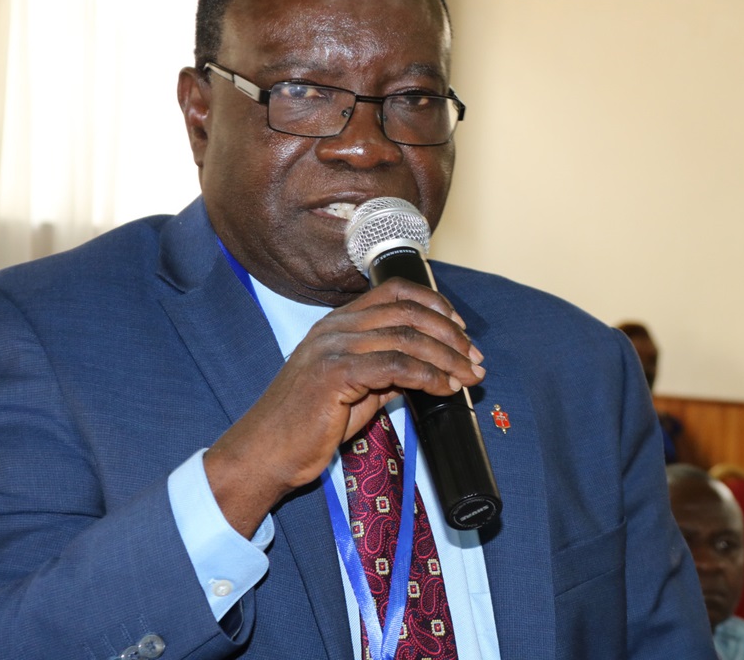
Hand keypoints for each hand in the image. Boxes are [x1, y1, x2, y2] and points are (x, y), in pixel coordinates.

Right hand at [202, 278, 484, 536]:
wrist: (267, 452)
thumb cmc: (309, 425)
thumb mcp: (356, 391)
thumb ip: (386, 373)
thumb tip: (426, 369)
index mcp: (338, 322)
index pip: (396, 292)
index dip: (435, 305)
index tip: (461, 329)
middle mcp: (336, 327)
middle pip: (408, 313)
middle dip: (451, 335)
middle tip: (475, 359)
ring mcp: (333, 347)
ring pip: (407, 338)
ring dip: (447, 358)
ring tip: (469, 377)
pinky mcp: (335, 374)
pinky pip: (395, 366)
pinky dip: (428, 376)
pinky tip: (445, 388)